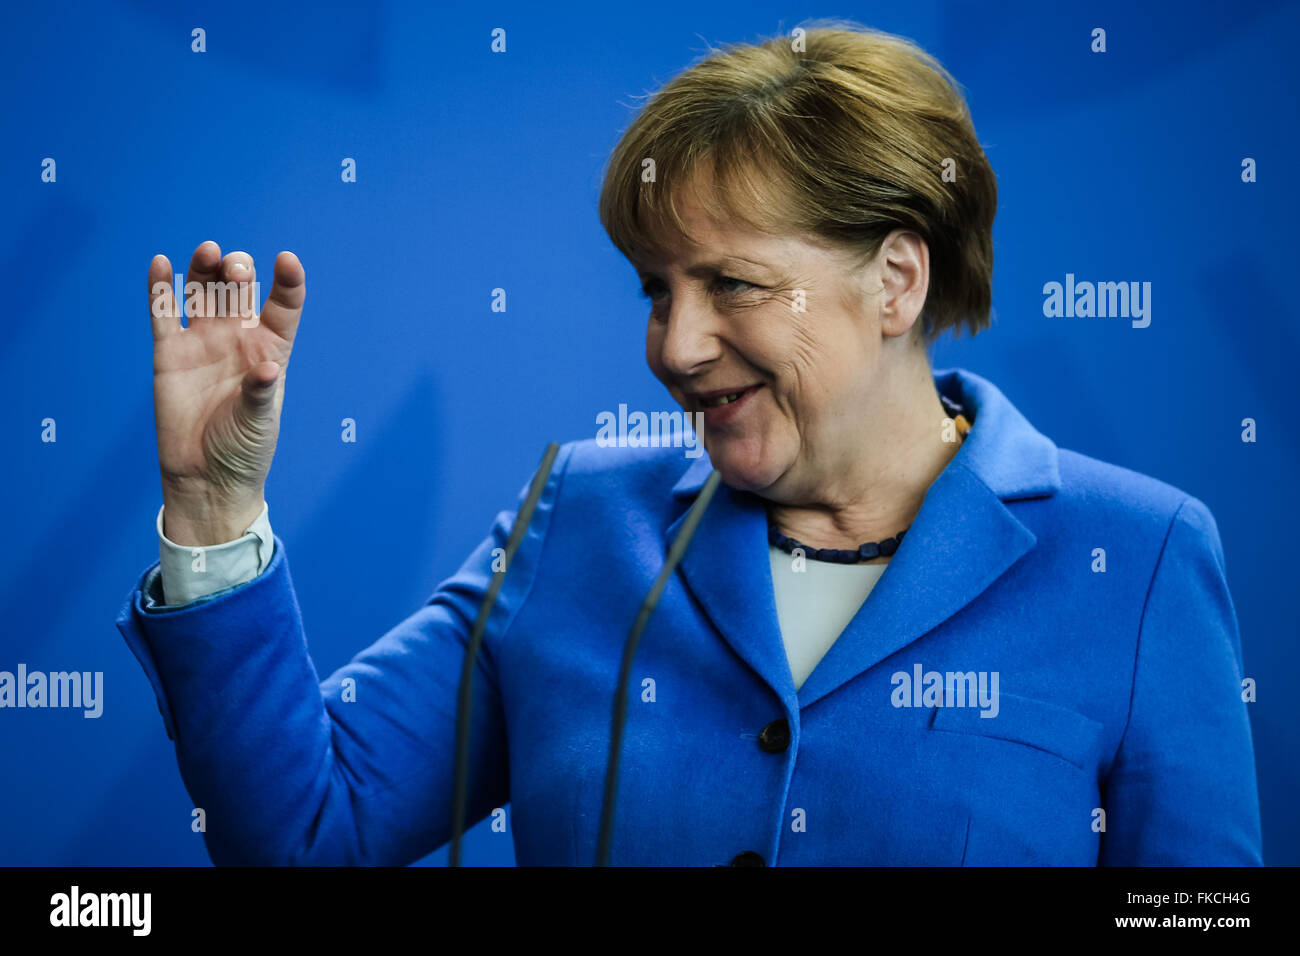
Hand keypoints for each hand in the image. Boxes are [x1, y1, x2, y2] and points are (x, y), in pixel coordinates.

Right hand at [148, 241, 305, 544]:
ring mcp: (202, 341)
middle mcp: (237, 338)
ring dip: (205, 268)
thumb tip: (266, 370)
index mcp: (270, 350)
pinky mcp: (169, 352)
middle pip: (240, 290)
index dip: (287, 282)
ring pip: (204, 291)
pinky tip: (161, 264)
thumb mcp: (259, 423)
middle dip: (239, 272)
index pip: (283, 306)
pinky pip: (164, 313)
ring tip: (208, 252)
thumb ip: (260, 394)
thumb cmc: (243, 450)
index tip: (286, 261)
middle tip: (236, 268)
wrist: (204, 476)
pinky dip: (161, 288)